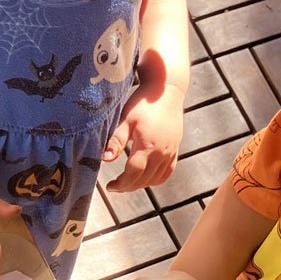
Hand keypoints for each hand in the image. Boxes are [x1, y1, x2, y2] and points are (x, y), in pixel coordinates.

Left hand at [106, 67, 183, 192]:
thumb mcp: (126, 119)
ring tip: (126, 183)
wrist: (167, 92)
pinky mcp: (175, 151)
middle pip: (144, 180)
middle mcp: (162, 153)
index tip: (110, 186)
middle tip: (115, 187)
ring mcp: (171, 153)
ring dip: (140, 185)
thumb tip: (105, 159)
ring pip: (155, 179)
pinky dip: (154, 180)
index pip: (133, 173)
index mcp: (148, 145)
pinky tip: (144, 178)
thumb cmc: (144, 103)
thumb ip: (116, 140)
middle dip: (128, 186)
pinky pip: (166, 173)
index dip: (121, 183)